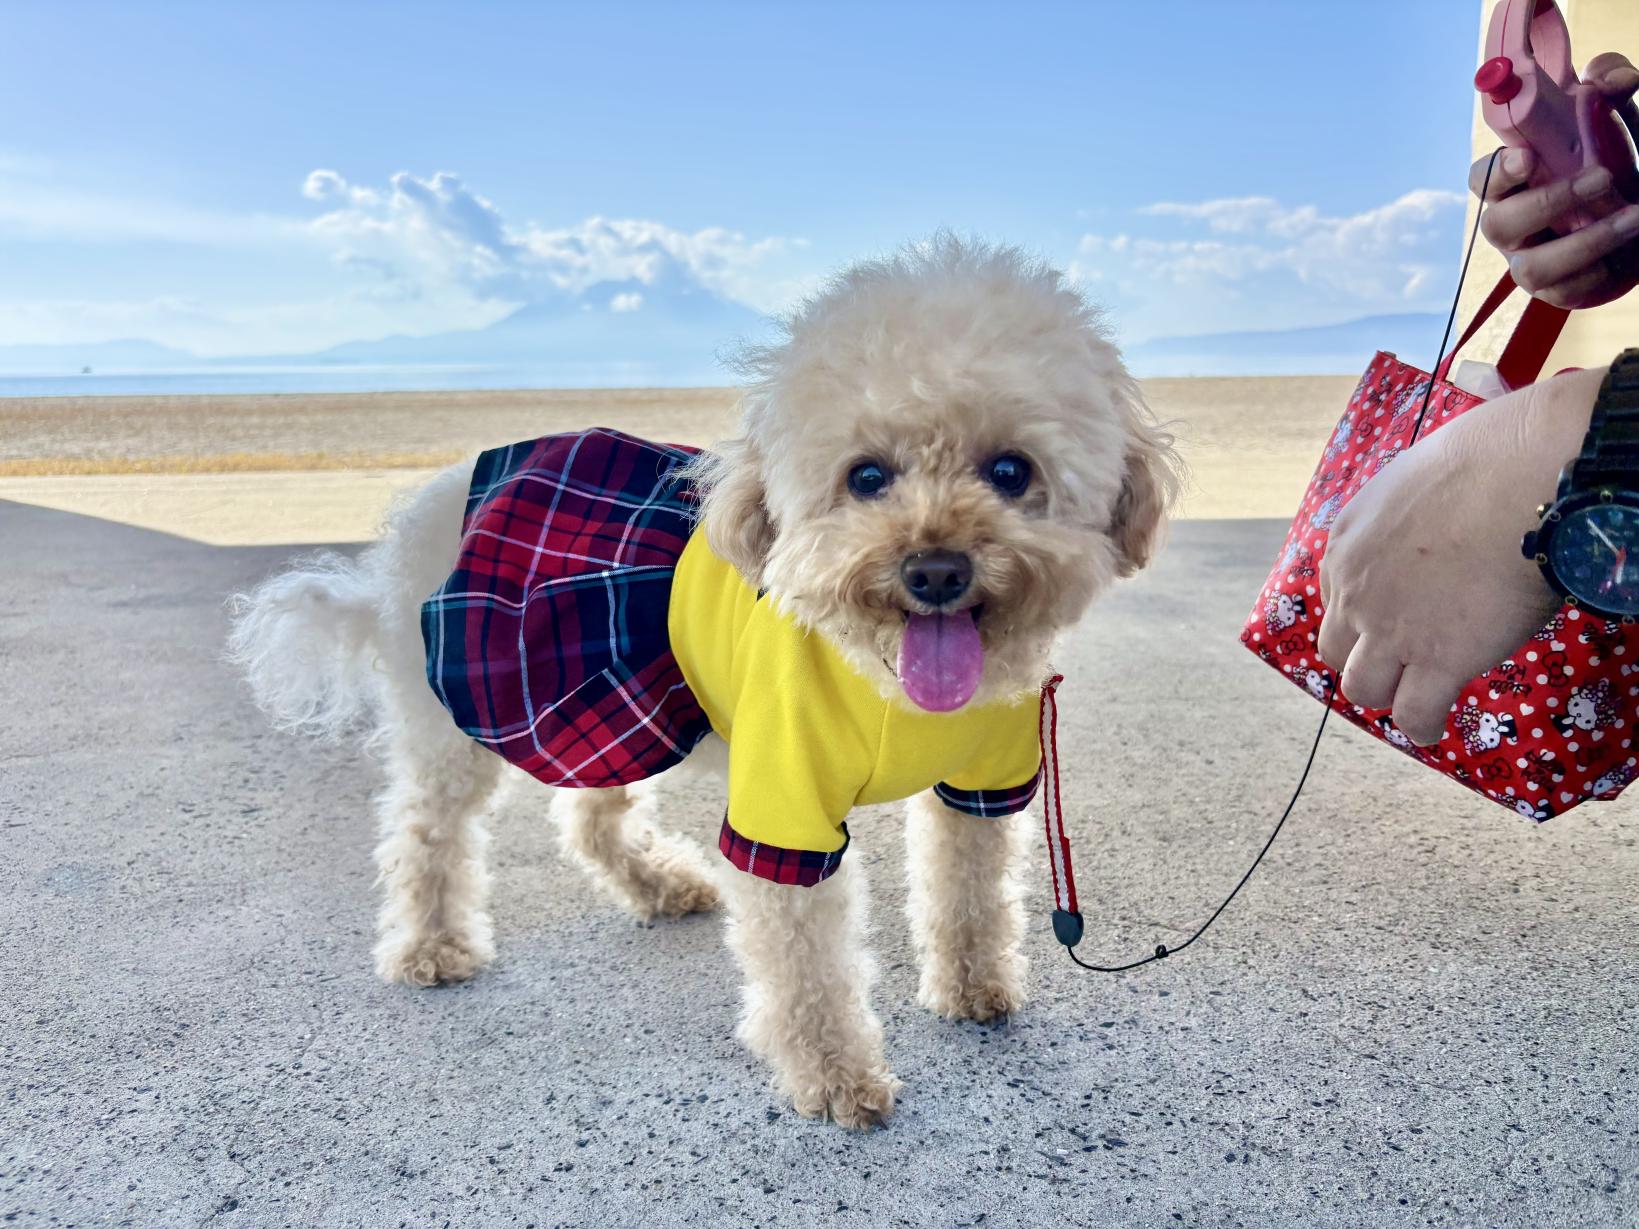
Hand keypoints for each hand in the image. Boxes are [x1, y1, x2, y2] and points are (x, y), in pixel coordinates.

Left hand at [1317, 369, 1603, 744]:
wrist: (1519, 477)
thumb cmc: (1483, 462)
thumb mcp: (1411, 483)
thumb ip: (1405, 519)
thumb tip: (1430, 529)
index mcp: (1346, 546)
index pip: (1335, 599)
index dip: (1361, 616)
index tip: (1384, 622)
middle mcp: (1355, 593)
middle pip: (1336, 649)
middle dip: (1362, 657)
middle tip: (1395, 662)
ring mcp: (1391, 631)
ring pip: (1363, 688)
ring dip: (1385, 694)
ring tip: (1411, 699)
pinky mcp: (1437, 661)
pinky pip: (1414, 713)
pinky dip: (1422, 725)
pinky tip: (1433, 727)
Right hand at [1470, 53, 1638, 309]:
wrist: (1638, 218)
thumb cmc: (1610, 164)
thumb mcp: (1613, 118)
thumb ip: (1609, 85)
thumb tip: (1613, 81)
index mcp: (1515, 181)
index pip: (1482, 177)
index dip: (1497, 170)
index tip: (1527, 156)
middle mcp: (1512, 223)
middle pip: (1498, 224)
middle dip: (1548, 202)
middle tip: (1602, 178)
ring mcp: (1530, 260)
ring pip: (1532, 267)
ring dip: (1585, 241)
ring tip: (1635, 217)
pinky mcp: (1556, 291)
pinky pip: (1565, 290)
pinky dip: (1599, 269)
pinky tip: (1629, 247)